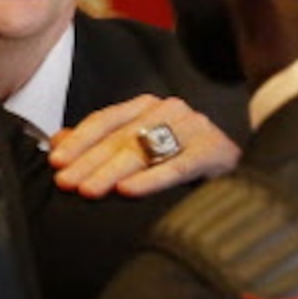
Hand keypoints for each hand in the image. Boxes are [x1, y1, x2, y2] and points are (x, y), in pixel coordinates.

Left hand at [48, 95, 239, 197]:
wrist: (241, 177)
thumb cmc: (182, 164)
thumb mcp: (138, 152)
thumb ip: (99, 145)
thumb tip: (56, 142)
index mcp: (149, 107)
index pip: (105, 120)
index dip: (79, 141)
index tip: (56, 162)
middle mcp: (171, 110)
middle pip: (121, 137)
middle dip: (89, 162)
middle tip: (66, 183)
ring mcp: (195, 127)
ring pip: (145, 150)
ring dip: (112, 172)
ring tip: (89, 191)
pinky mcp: (215, 150)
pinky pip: (178, 166)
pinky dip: (152, 179)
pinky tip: (129, 191)